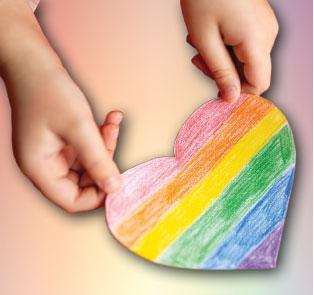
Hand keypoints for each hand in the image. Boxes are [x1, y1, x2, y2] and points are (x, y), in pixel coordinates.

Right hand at [0, 0, 122, 212]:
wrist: (34, 62)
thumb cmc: (49, 92)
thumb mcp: (79, 128)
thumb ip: (98, 161)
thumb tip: (115, 188)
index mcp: (40, 169)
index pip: (72, 201)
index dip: (98, 195)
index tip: (119, 179)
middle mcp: (44, 165)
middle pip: (83, 182)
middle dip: (104, 163)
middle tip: (112, 139)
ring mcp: (54, 153)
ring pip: (89, 164)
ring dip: (105, 146)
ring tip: (111, 122)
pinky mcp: (62, 141)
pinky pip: (87, 148)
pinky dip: (100, 136)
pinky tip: (111, 119)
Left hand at [180, 0, 278, 101]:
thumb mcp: (206, 41)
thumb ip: (220, 72)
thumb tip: (231, 97)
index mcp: (257, 40)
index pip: (258, 84)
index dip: (239, 93)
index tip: (217, 92)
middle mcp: (267, 34)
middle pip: (250, 73)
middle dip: (222, 74)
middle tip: (199, 61)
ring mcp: (264, 27)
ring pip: (245, 60)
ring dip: (221, 60)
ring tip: (201, 44)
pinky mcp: (257, 22)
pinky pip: (244, 46)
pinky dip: (226, 48)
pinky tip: (211, 36)